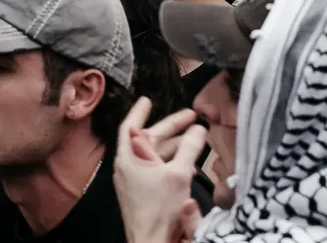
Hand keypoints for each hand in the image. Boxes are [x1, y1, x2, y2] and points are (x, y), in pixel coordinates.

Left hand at [113, 98, 206, 242]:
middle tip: (190, 117)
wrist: (151, 242)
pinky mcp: (141, 194)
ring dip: (174, 147)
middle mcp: (127, 168)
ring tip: (195, 139)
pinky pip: (156, 170)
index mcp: (129, 158)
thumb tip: (199, 129)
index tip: (148, 99)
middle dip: (170, 128)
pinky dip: (171, 163)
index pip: (130, 126)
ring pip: (154, 156)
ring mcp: (133, 182)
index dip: (140, 111)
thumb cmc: (160, 210)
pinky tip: (187, 165)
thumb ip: (189, 149)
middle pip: (148, 140)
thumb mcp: (179, 174)